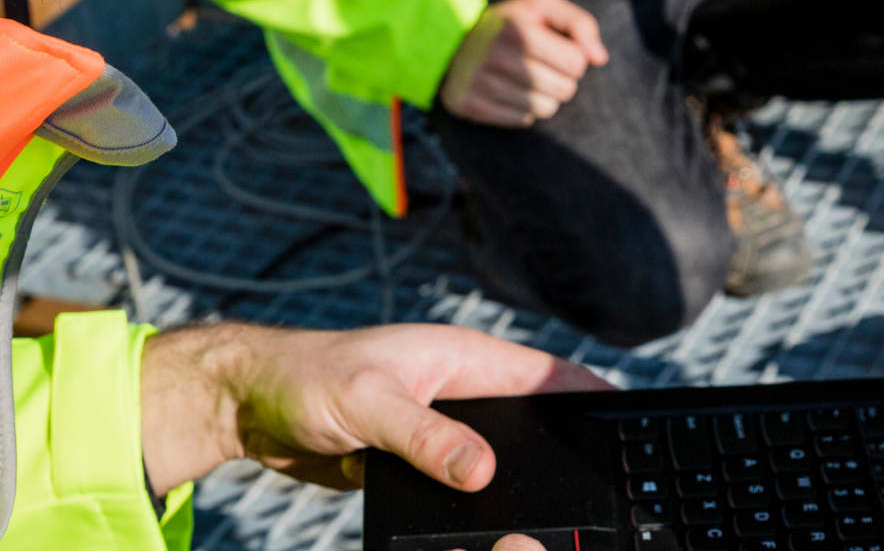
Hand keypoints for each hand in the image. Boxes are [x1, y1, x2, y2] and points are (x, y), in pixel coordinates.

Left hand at [139, 321, 609, 494]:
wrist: (253, 403)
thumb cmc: (305, 378)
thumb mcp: (368, 403)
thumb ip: (424, 435)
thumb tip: (483, 471)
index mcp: (456, 358)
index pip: (540, 371)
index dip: (588, 389)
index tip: (631, 415)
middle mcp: (455, 388)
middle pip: (530, 417)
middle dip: (567, 442)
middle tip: (607, 478)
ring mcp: (438, 425)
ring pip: (501, 454)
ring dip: (525, 477)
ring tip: (562, 511)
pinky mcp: (416, 460)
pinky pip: (464, 482)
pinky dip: (484, 500)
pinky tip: (497, 526)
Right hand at [439, 0, 607, 126]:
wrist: (451, 40)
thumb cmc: (509, 23)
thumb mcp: (542, 6)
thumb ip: (579, 23)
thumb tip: (600, 58)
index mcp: (517, 28)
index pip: (577, 62)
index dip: (572, 56)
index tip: (553, 47)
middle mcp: (496, 56)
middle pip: (564, 90)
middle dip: (560, 78)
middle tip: (537, 63)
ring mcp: (481, 83)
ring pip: (546, 109)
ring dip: (543, 95)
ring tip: (522, 76)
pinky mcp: (470, 105)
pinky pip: (522, 121)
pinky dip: (522, 108)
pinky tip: (507, 89)